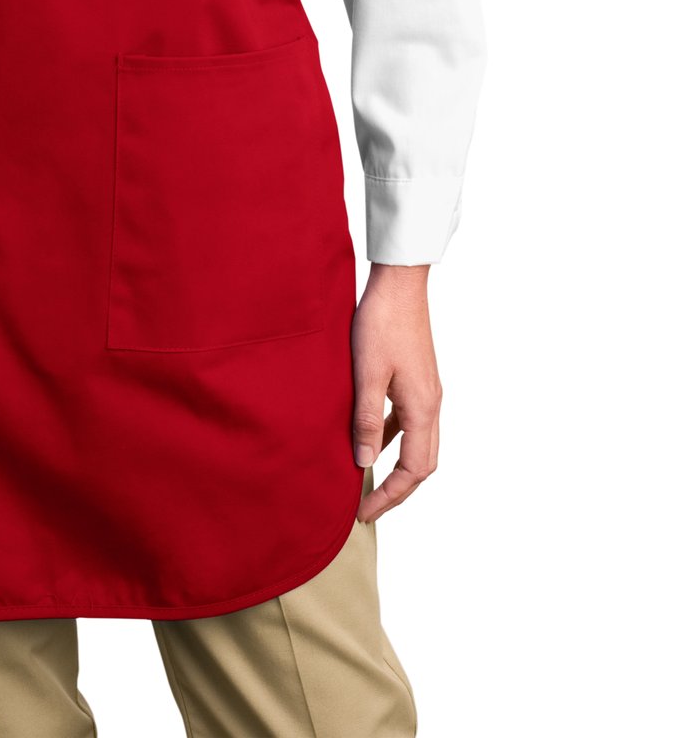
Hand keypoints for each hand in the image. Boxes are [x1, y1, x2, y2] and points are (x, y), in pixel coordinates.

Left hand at [351, 263, 441, 521]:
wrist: (399, 283)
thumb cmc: (381, 323)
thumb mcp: (367, 373)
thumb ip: (365, 419)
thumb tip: (363, 463)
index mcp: (423, 408)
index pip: (413, 470)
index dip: (390, 496)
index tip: (364, 512)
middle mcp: (431, 404)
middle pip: (423, 464)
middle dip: (398, 490)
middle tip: (368, 506)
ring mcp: (427, 391)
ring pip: (419, 444)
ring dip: (398, 467)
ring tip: (369, 481)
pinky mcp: (418, 379)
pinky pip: (410, 422)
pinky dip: (393, 439)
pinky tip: (371, 439)